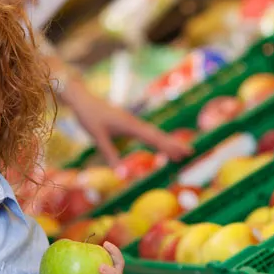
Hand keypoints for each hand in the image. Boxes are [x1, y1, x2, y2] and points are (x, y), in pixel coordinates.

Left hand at [66, 79, 192, 165]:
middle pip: (157, 135)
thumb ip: (110, 155)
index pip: (154, 138)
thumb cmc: (89, 117)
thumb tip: (121, 174)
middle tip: (191, 152)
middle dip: (174, 144)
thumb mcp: (98, 138)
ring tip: (180, 152)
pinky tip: (159, 144)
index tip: (184, 152)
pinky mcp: (127, 122)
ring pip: (153, 133)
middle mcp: (134, 123)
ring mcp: (132, 122)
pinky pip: (145, 132)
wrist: (83, 99)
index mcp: (130, 125)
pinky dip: (155, 139)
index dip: (169, 146)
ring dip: (166, 142)